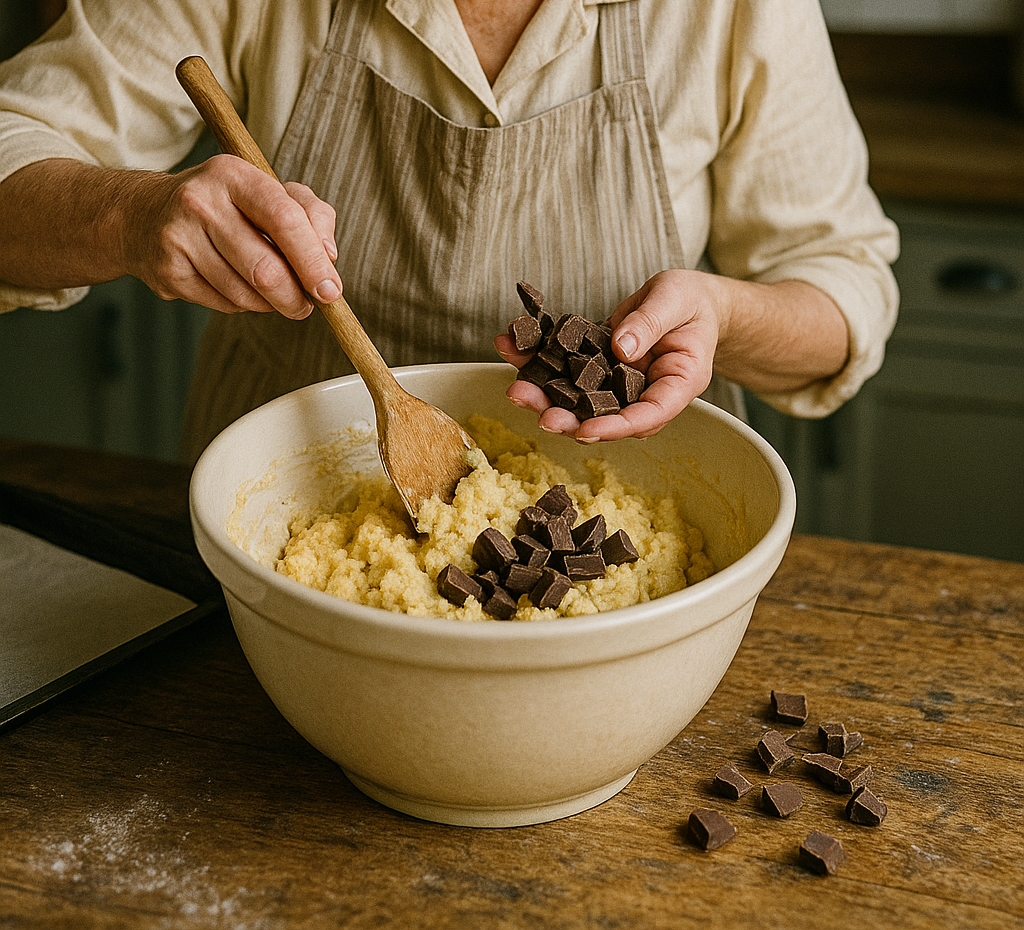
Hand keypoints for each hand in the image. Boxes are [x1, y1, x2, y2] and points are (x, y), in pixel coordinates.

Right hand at [121, 154, 341, 318]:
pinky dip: (242, 305)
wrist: (143, 214)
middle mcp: (201, 201)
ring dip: (270, 304)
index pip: (284, 219)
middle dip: (295, 297)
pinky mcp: (168, 271)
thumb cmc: (226, 205)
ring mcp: (179, 237)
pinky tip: (239, 287)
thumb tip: (330, 255)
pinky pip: (223, 304)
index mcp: (233, 174)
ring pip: (245, 294)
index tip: (331, 290)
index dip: (313, 261)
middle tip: (306, 305)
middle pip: (265, 269)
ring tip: (273, 294)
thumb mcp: (268, 191)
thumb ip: (311, 214)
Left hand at [495, 270, 722, 441]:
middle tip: (541, 416)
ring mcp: (616, 386)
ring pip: (578, 402)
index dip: (615, 428)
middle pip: (605, 418)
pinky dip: (537, 362)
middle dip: (570, 421)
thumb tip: (620, 349)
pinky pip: (565, 372)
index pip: (647, 417)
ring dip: (545, 398)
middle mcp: (642, 395)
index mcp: (676, 386)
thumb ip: (651, 322)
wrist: (686, 301)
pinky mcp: (594, 370)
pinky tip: (510, 347)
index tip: (586, 430)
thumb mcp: (676, 299)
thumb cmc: (690, 302)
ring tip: (516, 388)